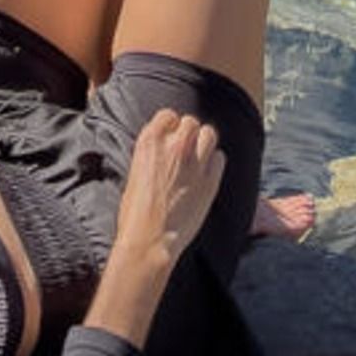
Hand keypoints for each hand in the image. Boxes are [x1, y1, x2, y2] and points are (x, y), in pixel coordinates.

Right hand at [110, 108, 225, 273]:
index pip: (168, 115)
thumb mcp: (136, 172)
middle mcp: (175, 146)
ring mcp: (195, 162)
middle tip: (185, 150)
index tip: (170, 137)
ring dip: (204, 143)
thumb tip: (164, 149)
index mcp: (150, 141)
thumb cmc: (135, 213)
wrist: (149, 240)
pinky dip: (214, 163)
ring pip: (209, 134)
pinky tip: (206, 174)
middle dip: (188, 134)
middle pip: (191, 122)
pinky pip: (220, 158)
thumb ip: (153, 154)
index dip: (170, 126)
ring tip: (198, 158)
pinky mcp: (211, 181)